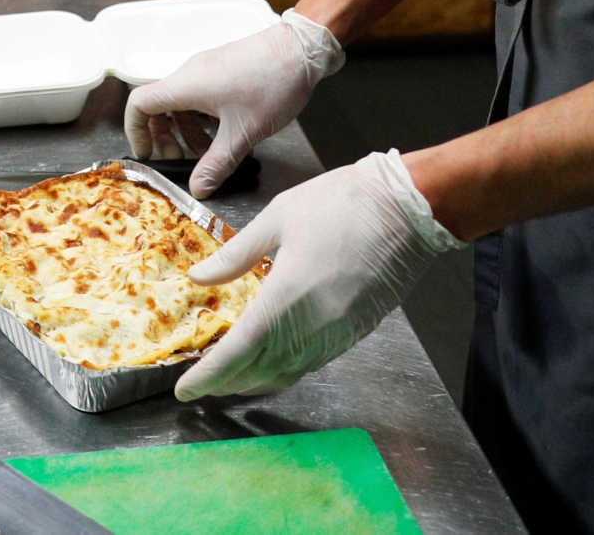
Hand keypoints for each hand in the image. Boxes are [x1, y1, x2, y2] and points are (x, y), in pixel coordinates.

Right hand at [125, 11, 342, 196]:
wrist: (302, 49)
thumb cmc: (272, 83)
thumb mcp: (243, 133)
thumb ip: (216, 164)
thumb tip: (198, 188)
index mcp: (186, 85)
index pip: (138, 104)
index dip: (136, 132)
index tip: (147, 154)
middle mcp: (191, 74)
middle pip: (158, 106)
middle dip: (164, 138)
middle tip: (180, 161)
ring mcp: (208, 69)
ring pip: (182, 103)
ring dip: (188, 132)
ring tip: (208, 155)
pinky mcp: (224, 69)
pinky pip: (200, 96)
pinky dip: (204, 119)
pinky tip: (227, 136)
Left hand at [174, 150, 460, 400]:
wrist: (407, 208)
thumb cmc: (341, 203)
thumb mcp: (278, 217)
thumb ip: (236, 254)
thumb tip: (199, 276)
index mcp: (286, 295)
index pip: (239, 351)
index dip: (209, 375)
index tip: (186, 390)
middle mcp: (313, 325)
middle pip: (262, 370)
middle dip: (228, 382)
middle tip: (201, 384)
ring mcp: (339, 332)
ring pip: (290, 372)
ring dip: (257, 380)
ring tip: (231, 377)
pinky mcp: (358, 331)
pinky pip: (314, 362)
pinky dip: (286, 368)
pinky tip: (273, 360)